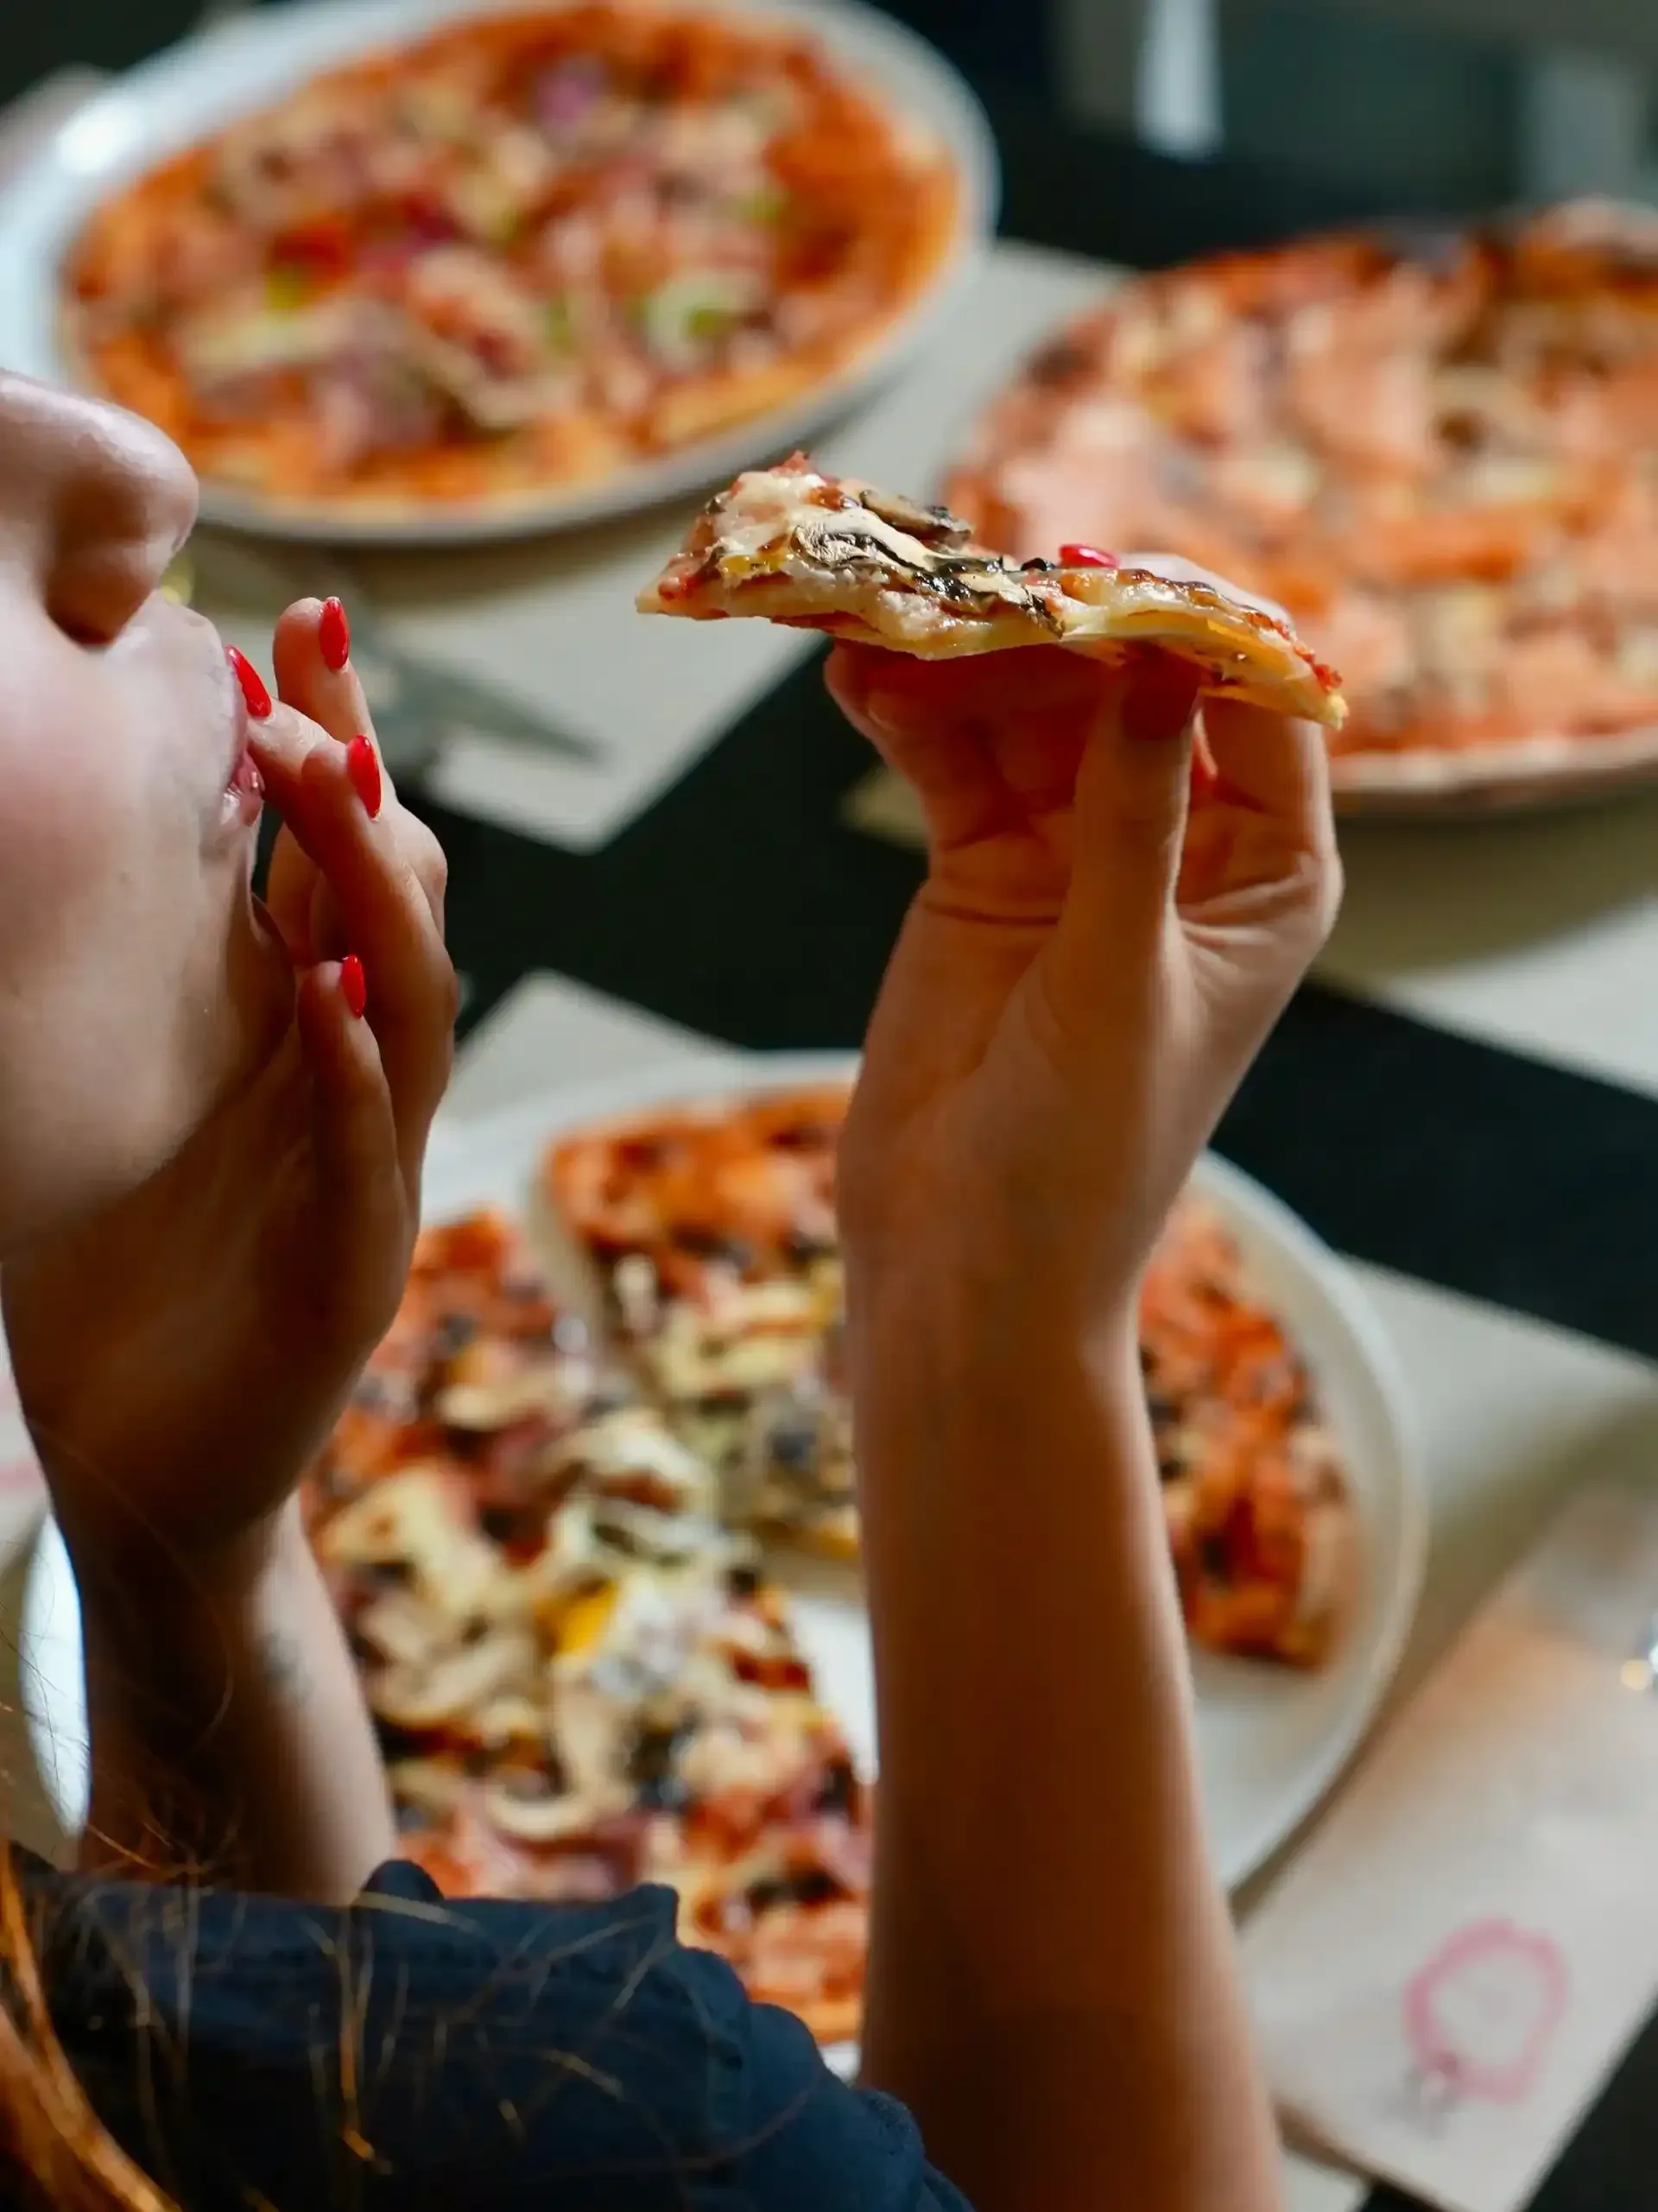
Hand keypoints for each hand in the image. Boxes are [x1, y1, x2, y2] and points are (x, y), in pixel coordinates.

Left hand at [3, 600, 455, 1571]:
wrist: (150, 1475)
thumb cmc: (120, 1287)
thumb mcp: (118, 1103)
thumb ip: (136, 986)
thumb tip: (82, 835)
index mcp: (294, 1035)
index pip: (328, 865)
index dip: (327, 748)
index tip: (289, 629)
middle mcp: (349, 1082)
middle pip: (393, 903)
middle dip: (361, 780)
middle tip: (315, 661)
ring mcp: (365, 1170)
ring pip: (414, 1004)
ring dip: (374, 891)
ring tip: (328, 782)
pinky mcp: (353, 1268)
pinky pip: (370, 1154)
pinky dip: (357, 1075)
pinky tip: (332, 1000)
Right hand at [827, 569, 1340, 1331]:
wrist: (965, 1267)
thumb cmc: (1085, 1156)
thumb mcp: (1118, 978)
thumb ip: (1131, 817)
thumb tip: (1156, 657)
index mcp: (1265, 873)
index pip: (1253, 703)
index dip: (1191, 627)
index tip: (1109, 573)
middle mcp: (1179, 845)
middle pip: (1124, 687)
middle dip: (1053, 629)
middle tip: (972, 575)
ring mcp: (1074, 853)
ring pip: (1027, 711)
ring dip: (965, 660)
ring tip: (893, 611)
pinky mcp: (981, 870)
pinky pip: (949, 761)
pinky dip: (908, 716)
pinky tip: (857, 676)